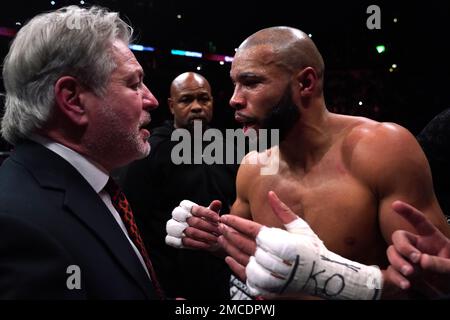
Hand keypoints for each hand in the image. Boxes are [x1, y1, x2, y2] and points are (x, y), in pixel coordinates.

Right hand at [166, 200, 221, 250]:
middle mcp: (176, 215)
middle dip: (207, 226)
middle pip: (191, 220)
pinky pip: (182, 242)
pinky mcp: (171, 239)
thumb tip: (217, 202)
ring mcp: (172, 227)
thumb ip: (214, 208)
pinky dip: (196, 244)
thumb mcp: (212, 215)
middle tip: (218, 230)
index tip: (218, 219)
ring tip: (214, 239)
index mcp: (184, 206)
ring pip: (187, 231)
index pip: (195, 208)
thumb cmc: (208, 222)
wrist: (205, 237)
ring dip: (203, 236)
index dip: (207, 213)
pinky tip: (207, 245)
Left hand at [220, 191, 381, 298]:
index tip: (225, 217)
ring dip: (229, 248)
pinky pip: (247, 278)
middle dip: (230, 233)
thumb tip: (270, 194)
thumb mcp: (301, 227)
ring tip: (221, 238)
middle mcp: (274, 260)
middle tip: (220, 226)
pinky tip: (228, 259)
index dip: (236, 223)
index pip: (252, 230)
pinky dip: (236, 268)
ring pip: (243, 260)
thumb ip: (283, 211)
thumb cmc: (313, 249)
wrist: (323, 276)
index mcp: (281, 243)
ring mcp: (271, 275)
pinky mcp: (269, 288)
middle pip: (245, 244)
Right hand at [386, 201, 449, 297]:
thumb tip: (422, 260)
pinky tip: (406, 284)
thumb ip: (440, 264)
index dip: (408, 212)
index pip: (419, 221)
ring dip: (398, 262)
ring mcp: (407, 259)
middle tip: (414, 259)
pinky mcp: (401, 273)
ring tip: (410, 273)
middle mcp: (416, 246)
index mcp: (432, 239)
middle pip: (399, 237)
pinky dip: (396, 278)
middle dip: (403, 247)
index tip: (395, 204)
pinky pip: (391, 271)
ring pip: (392, 252)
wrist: (447, 293)